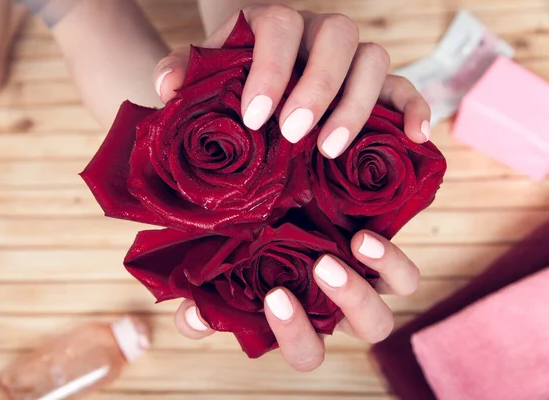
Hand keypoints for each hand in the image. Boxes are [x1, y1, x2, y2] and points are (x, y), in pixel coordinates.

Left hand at [152, 4, 430, 158]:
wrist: (257, 76)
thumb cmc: (232, 78)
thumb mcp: (204, 74)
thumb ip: (183, 74)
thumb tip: (167, 87)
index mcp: (273, 23)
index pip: (279, 26)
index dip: (271, 69)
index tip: (255, 117)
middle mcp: (317, 32)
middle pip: (336, 37)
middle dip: (317, 88)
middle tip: (294, 134)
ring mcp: (351, 57)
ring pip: (374, 60)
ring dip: (357, 105)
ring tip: (332, 149)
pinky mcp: (376, 83)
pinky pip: (404, 86)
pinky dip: (414, 108)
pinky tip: (415, 137)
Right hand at [174, 229, 418, 371]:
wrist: (292, 199)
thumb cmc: (256, 242)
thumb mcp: (226, 266)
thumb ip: (206, 299)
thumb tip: (193, 317)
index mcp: (305, 320)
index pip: (306, 352)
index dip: (292, 335)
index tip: (273, 298)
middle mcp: (340, 310)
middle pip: (357, 335)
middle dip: (340, 307)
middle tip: (318, 269)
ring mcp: (366, 287)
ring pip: (381, 317)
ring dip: (360, 293)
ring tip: (338, 253)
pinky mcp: (384, 262)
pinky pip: (402, 279)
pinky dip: (389, 264)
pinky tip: (362, 239)